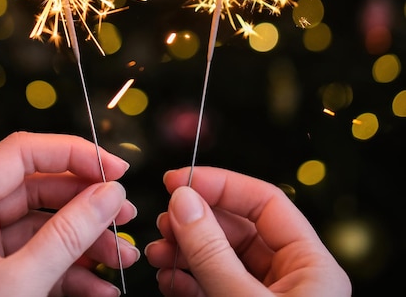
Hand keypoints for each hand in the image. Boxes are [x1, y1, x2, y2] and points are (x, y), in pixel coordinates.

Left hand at [0, 132, 138, 296]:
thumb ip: (67, 236)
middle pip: (39, 188)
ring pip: (44, 224)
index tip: (113, 168)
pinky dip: (71, 269)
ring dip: (87, 241)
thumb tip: (109, 194)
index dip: (72, 153)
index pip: (22, 153)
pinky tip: (100, 286)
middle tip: (123, 214)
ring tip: (122, 257)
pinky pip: (38, 257)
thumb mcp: (18, 287)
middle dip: (87, 204)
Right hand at [145, 167, 350, 296]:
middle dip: (194, 223)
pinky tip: (167, 277)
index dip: (220, 184)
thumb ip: (214, 253)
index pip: (265, 202)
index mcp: (311, 266)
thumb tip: (183, 200)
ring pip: (220, 258)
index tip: (179, 180)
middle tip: (162, 220)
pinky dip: (187, 280)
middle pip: (237, 229)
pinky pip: (213, 286)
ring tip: (156, 251)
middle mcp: (290, 278)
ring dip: (184, 251)